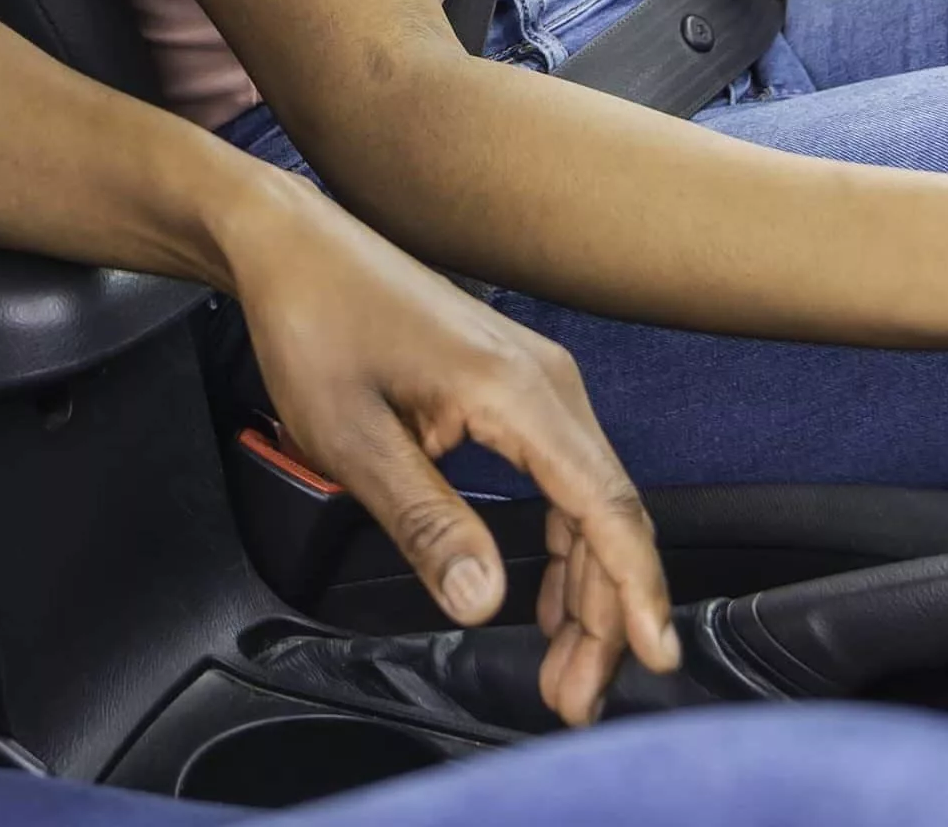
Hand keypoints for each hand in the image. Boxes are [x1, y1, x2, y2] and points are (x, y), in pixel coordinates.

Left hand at [215, 169, 676, 723]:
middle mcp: (547, 384)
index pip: (605, 506)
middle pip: (609, 515)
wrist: (293, 246)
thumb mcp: (353, 439)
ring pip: (591, 504)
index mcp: (518, 392)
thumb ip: (425, 521)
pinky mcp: (515, 391)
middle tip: (574, 700)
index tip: (655, 657)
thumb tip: (481, 600)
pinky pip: (565, 480)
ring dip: (585, 590)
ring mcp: (536, 384)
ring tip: (564, 671)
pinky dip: (565, 547)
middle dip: (604, 616)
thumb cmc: (316, 323)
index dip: (635, 591)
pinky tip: (546, 600)